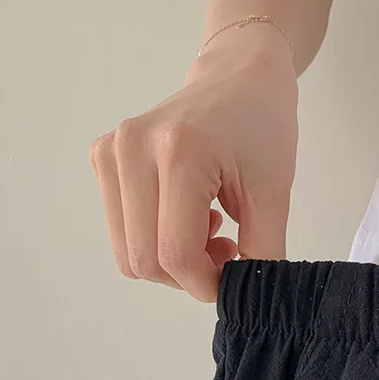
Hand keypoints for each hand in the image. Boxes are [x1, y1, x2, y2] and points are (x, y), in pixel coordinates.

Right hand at [90, 32, 297, 302]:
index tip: (234, 278)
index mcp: (180, 151)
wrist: (238, 78)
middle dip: (188, 275)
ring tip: (209, 230)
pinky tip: (188, 215)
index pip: (175, 253)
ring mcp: (112, 151)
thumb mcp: (275, 196)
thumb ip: (262, 256)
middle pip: (144, 260)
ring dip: (171, 261)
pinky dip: (155, 240)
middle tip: (226, 250)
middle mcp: (134, 148)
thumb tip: (246, 301)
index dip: (205, 284)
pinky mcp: (103, 158)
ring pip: (129, 253)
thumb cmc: (262, 127)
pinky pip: (123, 232)